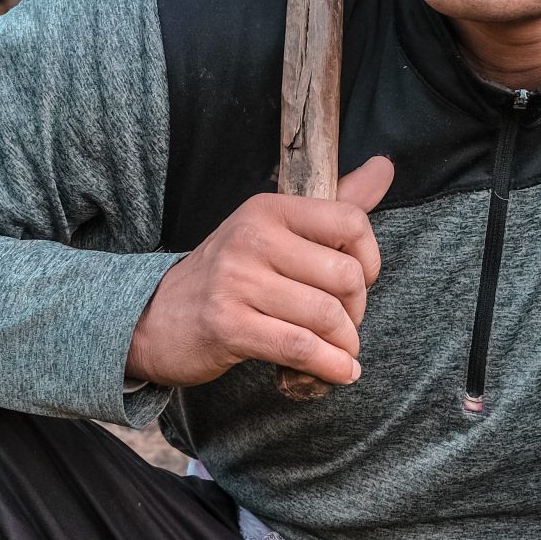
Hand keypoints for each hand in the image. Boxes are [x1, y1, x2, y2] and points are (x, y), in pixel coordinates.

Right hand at [126, 157, 392, 389]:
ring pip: (325, 316)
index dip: (371, 259)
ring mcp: (236, 282)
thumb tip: (385, 167)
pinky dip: (330, 366)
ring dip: (346, 344)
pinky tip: (339, 372)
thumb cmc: (229, 276)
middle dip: (358, 311)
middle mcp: (251, 238)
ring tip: (342, 352)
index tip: (361, 282)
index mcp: (267, 209)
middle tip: (345, 325)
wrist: (155, 318)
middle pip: (344, 276)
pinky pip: (300, 348)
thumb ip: (333, 204)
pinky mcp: (227, 326)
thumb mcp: (274, 230)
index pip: (350, 221)